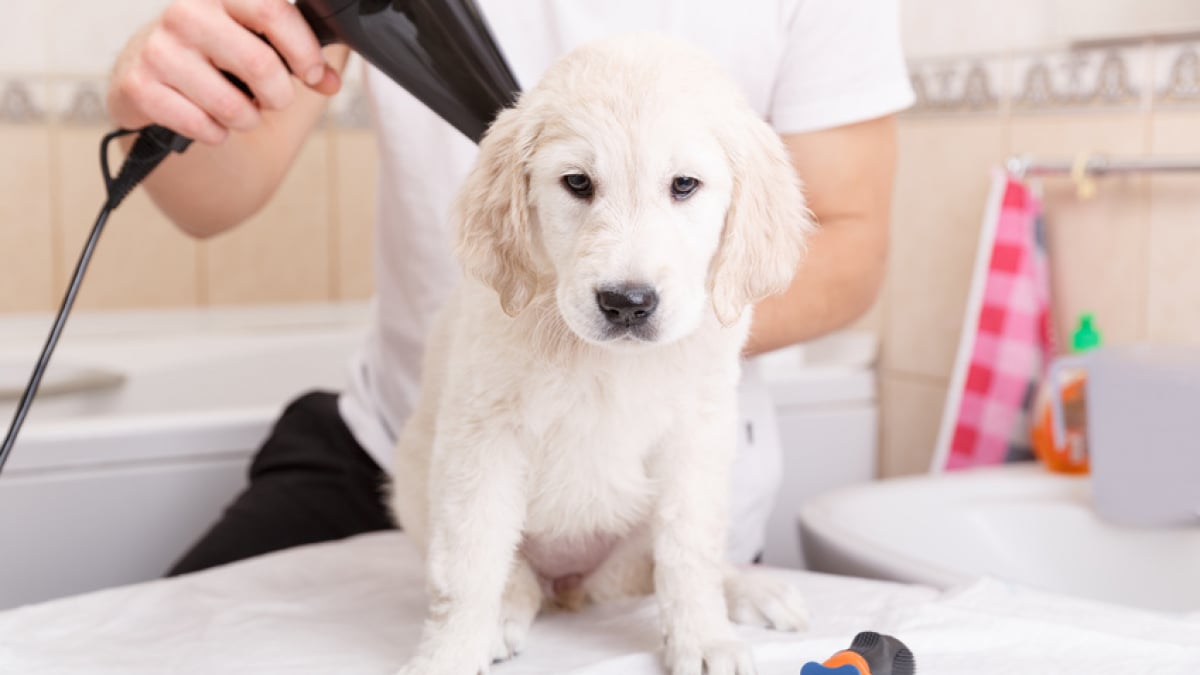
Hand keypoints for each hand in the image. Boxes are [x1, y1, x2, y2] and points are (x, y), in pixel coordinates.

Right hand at [106, 0, 341, 144]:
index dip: (304, 50)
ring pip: (233, 106)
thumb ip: (303, 56)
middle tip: (274, 100)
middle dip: (280, 96)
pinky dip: (217, 134)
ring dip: (248, 120)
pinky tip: (210, 121)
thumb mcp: (262, 46)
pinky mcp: (139, 87)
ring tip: (240, 111)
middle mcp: (185, 13)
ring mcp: (158, 49)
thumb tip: (329, 80)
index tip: (313, 73)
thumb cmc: (219, 60)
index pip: (273, 10)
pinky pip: (202, 127)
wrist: (154, 82)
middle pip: (261, 64)